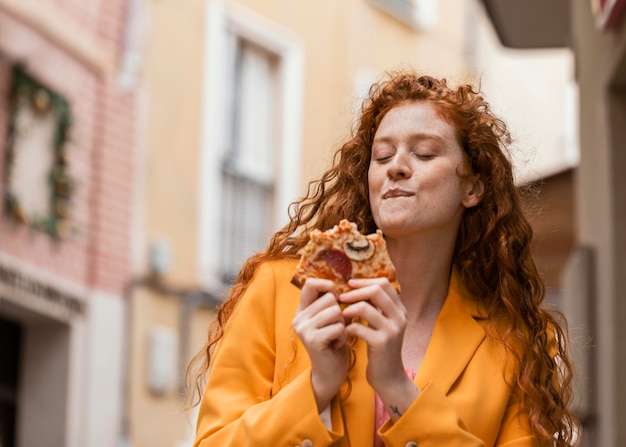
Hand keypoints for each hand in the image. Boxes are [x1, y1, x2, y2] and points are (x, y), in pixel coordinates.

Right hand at [292, 278, 348, 410]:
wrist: (331, 372)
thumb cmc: (334, 342)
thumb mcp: (330, 319)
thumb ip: (330, 303)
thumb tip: (343, 284)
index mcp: (302, 310)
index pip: (310, 284)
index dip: (327, 286)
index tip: (337, 298)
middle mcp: (298, 318)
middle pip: (330, 298)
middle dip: (341, 313)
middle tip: (336, 329)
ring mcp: (303, 329)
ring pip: (336, 312)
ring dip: (343, 325)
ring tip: (336, 337)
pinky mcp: (312, 340)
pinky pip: (338, 327)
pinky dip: (343, 336)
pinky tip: (337, 345)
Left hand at [340, 278, 418, 419]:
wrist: (388, 377)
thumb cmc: (380, 349)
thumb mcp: (383, 325)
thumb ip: (376, 308)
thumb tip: (358, 288)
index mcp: (400, 310)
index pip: (384, 284)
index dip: (365, 281)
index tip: (350, 284)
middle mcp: (399, 317)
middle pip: (376, 291)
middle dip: (355, 292)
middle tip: (341, 297)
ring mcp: (392, 330)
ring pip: (365, 307)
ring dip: (348, 310)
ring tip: (341, 316)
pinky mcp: (382, 343)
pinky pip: (358, 327)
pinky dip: (347, 328)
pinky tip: (343, 333)